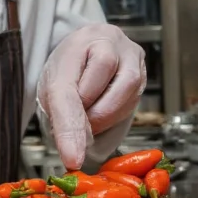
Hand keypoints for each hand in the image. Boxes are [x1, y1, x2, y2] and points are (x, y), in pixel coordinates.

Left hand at [37, 23, 145, 169]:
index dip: (69, 127)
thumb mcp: (53, 89)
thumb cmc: (70, 69)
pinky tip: (105, 109)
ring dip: (106, 115)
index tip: (72, 158)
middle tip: (79, 125)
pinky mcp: (144, 70)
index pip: (67, 88)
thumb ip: (62, 116)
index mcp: (73, 43)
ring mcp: (130, 53)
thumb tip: (76, 152)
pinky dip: (117, 113)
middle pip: (101, 77)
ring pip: (126, 89)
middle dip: (90, 113)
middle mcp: (106, 39)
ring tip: (90, 116)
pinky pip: (136, 98)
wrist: (86, 53)